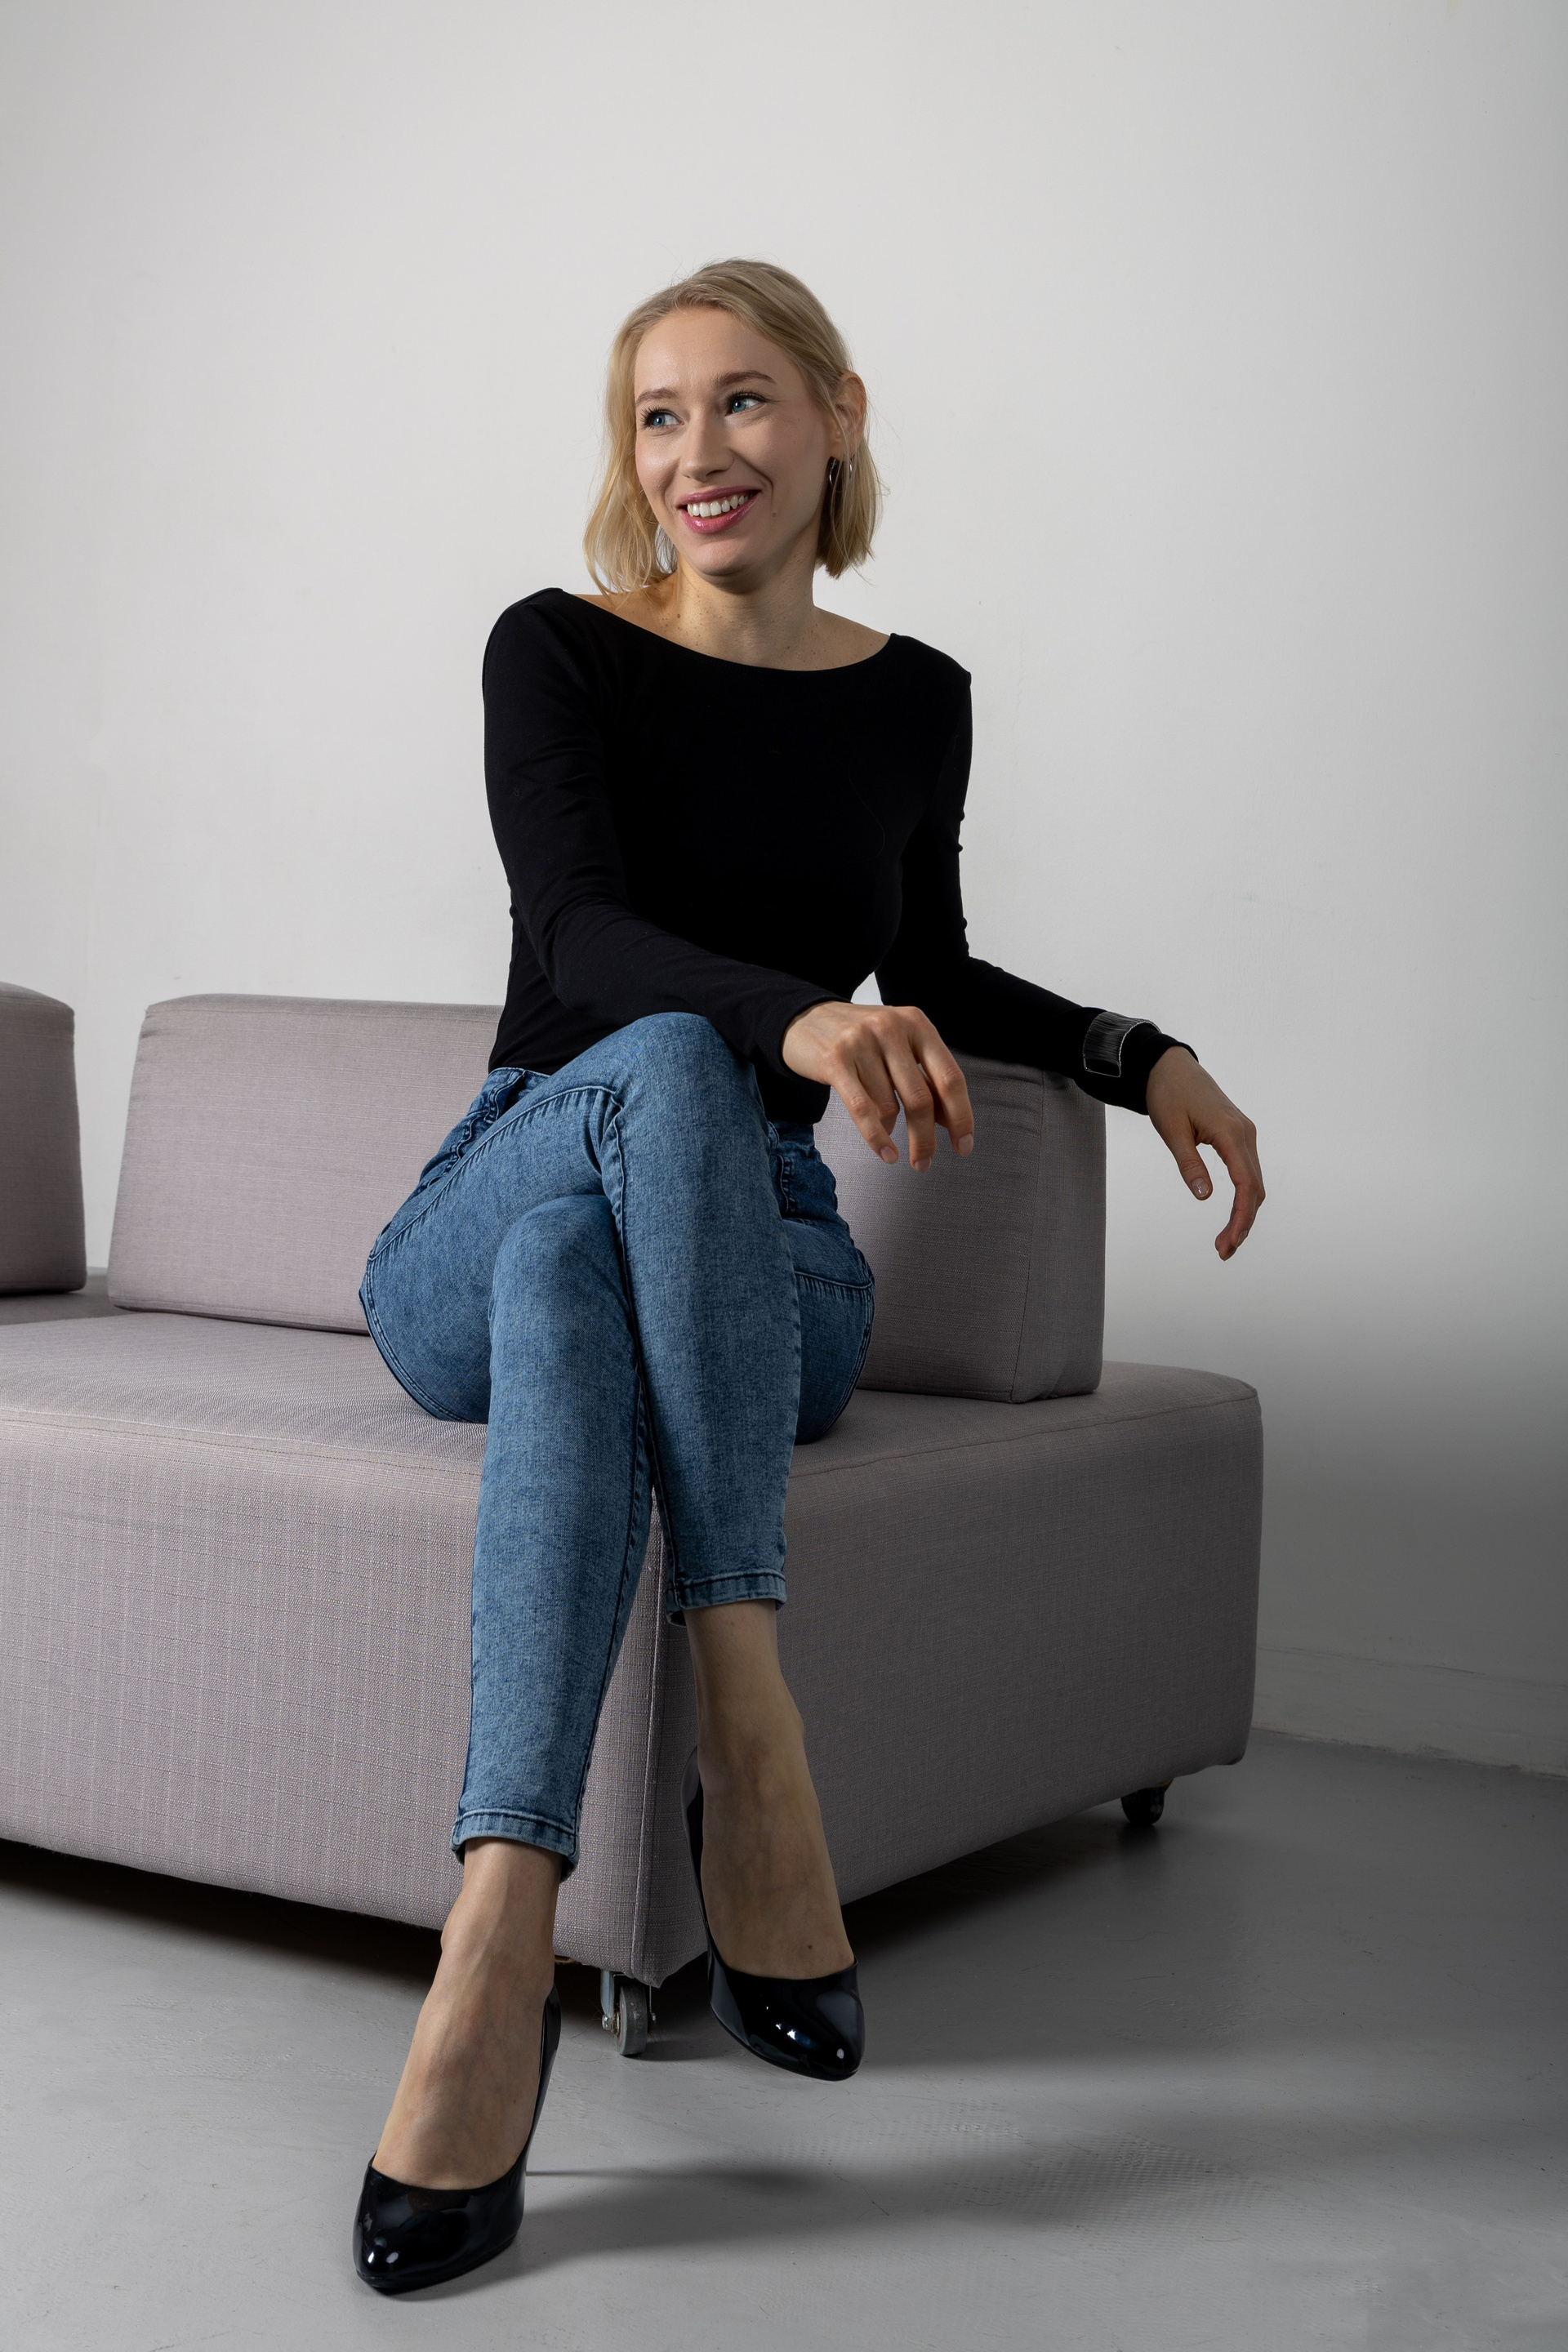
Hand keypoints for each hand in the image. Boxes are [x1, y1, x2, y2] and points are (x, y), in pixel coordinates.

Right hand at [782, 1001, 973, 1171]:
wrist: (805, 1019)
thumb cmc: (861, 1040)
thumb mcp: (899, 1049)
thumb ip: (925, 1079)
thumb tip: (951, 1123)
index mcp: (917, 1024)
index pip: (950, 1078)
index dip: (961, 1117)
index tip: (963, 1147)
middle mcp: (892, 1028)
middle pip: (921, 1099)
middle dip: (925, 1139)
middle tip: (924, 1163)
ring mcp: (862, 1042)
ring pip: (889, 1106)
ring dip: (892, 1132)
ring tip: (888, 1137)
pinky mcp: (835, 1059)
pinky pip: (862, 1109)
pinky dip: (877, 1137)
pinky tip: (886, 1153)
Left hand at [1145, 1047, 1264, 1259]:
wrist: (1170, 1067)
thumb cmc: (1168, 1096)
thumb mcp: (1172, 1132)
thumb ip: (1188, 1164)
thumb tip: (1204, 1197)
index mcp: (1230, 1133)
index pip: (1245, 1184)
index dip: (1240, 1217)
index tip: (1229, 1243)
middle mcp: (1245, 1134)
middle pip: (1255, 1188)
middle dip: (1243, 1223)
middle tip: (1223, 1252)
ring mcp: (1245, 1134)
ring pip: (1254, 1182)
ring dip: (1244, 1213)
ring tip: (1225, 1241)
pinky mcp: (1239, 1135)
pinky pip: (1248, 1171)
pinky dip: (1243, 1196)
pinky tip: (1232, 1215)